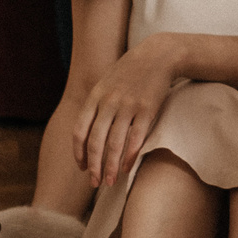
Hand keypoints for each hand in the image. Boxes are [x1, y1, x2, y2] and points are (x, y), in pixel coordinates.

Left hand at [75, 44, 176, 185]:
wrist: (159, 54)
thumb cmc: (131, 71)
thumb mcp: (106, 82)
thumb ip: (95, 105)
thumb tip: (86, 132)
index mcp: (95, 96)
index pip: (80, 131)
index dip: (79, 153)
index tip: (82, 167)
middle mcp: (109, 102)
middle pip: (95, 142)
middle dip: (93, 166)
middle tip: (94, 183)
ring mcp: (128, 106)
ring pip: (114, 144)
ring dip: (110, 167)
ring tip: (109, 182)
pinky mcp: (147, 110)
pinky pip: (136, 138)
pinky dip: (129, 156)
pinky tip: (127, 168)